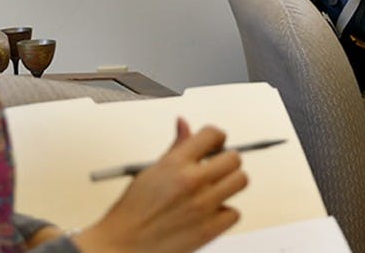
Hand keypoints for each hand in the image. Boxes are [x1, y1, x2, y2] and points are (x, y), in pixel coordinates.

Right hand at [73, 118, 248, 252]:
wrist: (123, 244)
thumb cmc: (133, 210)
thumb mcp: (151, 170)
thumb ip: (175, 147)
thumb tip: (184, 124)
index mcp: (175, 163)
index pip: (213, 134)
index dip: (216, 138)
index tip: (214, 145)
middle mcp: (191, 181)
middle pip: (234, 158)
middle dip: (226, 161)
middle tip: (217, 169)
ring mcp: (203, 205)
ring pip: (241, 181)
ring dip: (231, 184)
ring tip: (216, 189)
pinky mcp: (209, 229)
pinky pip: (235, 213)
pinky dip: (225, 214)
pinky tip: (209, 213)